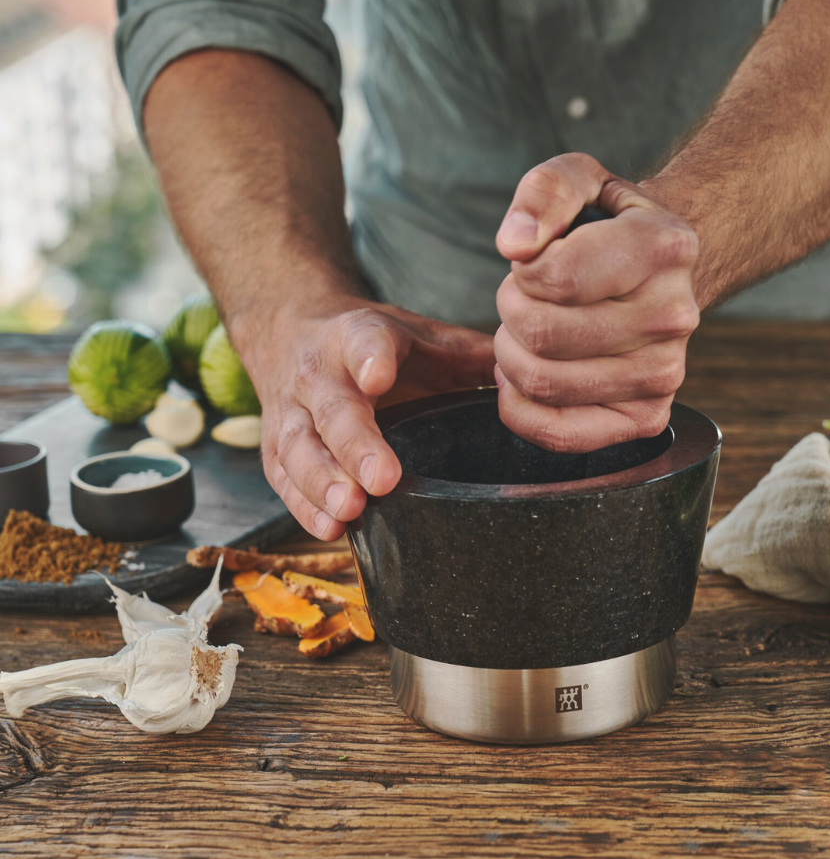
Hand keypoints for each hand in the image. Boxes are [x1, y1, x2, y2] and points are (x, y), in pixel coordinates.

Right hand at [236, 297, 494, 539]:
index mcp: (357, 336)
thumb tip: (524, 377)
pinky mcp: (276, 449)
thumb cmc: (369, 344)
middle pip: (333, 410)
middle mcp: (318, 374)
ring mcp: (291, 413)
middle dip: (355, 446)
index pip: (364, 342)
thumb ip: (468, 354)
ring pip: (299, 450)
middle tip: (381, 480)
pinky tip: (330, 529)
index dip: (370, 357)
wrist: (288, 329)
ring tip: (350, 511)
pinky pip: (285, 481)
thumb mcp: (417, 334)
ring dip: (323, 484)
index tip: (377, 375)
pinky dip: (304, 507)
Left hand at [494, 153, 698, 451]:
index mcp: (665, 248)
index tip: (534, 262)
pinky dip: (521, 408)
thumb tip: (515, 245)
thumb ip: (544, 192)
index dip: (522, 272)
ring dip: (510, 356)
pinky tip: (526, 375)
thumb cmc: (610, 227)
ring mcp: (666, 374)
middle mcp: (674, 316)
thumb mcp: (581, 179)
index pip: (556, 278)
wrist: (662, 274)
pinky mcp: (648, 417)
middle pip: (541, 334)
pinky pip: (561, 434)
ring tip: (526, 332)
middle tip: (522, 298)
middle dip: (510, 311)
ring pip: (544, 383)